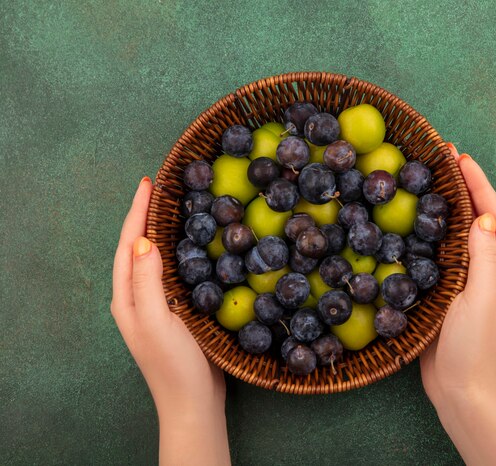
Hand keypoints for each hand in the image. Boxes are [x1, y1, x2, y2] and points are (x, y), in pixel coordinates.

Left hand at [111, 177, 229, 464]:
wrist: (193, 402)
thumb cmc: (173, 365)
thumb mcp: (156, 322)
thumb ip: (146, 283)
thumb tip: (144, 240)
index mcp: (126, 297)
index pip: (129, 245)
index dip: (137, 213)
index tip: (148, 183)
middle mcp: (136, 297)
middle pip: (137, 247)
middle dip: (145, 216)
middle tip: (161, 188)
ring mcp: (155, 304)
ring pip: (154, 258)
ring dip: (160, 231)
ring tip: (173, 207)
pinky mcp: (174, 310)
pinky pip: (172, 271)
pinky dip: (178, 251)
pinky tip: (192, 245)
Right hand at [420, 145, 495, 464]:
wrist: (457, 386)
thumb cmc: (474, 343)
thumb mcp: (483, 297)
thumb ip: (486, 257)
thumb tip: (483, 216)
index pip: (492, 215)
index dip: (478, 184)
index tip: (460, 156)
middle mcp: (482, 267)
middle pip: (474, 217)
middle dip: (462, 186)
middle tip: (441, 159)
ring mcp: (460, 278)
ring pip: (453, 232)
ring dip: (443, 204)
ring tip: (426, 180)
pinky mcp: (440, 290)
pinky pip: (434, 252)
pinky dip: (425, 231)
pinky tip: (409, 223)